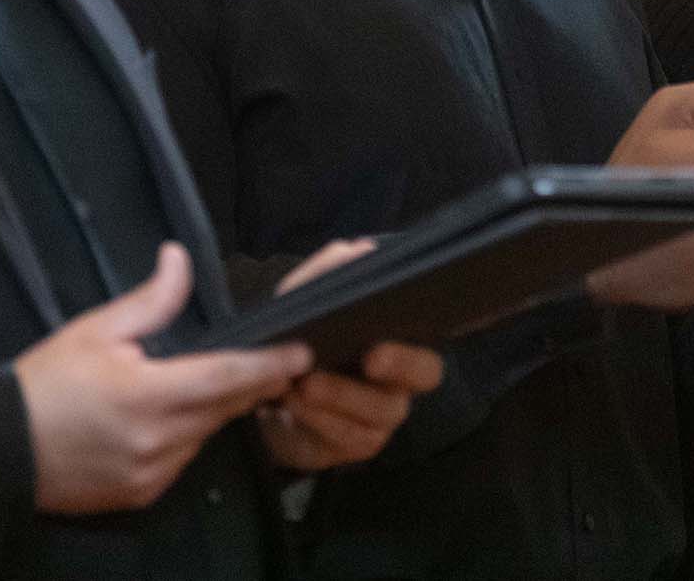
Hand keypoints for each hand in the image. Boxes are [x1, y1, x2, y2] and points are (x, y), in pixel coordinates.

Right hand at [18, 242, 311, 514]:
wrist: (2, 447)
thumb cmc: (46, 386)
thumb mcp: (96, 330)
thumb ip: (151, 300)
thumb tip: (179, 260)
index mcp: (148, 395)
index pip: (227, 377)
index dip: (269, 365)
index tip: (301, 352)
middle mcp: (156, 440)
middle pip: (224, 407)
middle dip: (247, 384)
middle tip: (265, 362)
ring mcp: (151, 472)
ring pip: (205, 435)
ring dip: (210, 411)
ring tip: (190, 386)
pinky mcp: (142, 494)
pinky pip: (182, 461)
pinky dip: (184, 438)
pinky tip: (161, 420)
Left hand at [255, 240, 445, 471]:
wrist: (267, 395)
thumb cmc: (296, 342)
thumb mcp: (300, 302)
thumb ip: (326, 273)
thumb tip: (359, 248)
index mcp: (394, 344)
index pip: (426, 348)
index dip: (411, 348)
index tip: (378, 342)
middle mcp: (398, 384)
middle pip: (420, 378)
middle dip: (394, 368)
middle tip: (363, 360)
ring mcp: (381, 419)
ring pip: (379, 413)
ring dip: (339, 396)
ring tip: (303, 383)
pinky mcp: (357, 445)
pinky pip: (349, 438)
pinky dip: (320, 419)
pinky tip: (295, 404)